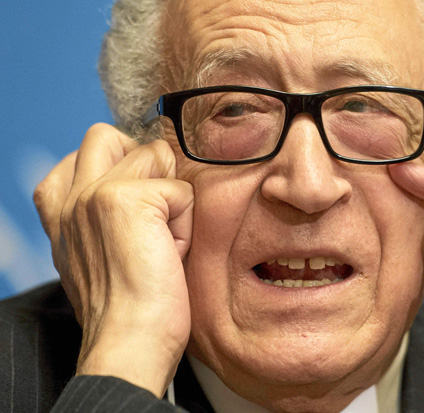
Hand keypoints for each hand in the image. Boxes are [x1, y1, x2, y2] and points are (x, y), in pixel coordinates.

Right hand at [34, 124, 193, 396]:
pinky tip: (170, 254)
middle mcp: (71, 196)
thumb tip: (146, 177)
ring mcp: (95, 194)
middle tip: (156, 210)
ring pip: (157, 156)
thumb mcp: (99, 252)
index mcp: (59, 207)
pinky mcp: (127, 201)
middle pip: (109, 135)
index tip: (138, 214)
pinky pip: (181, 190)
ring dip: (172, 199)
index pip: (90, 150)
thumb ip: (103, 212)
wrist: (130, 341)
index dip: (125, 170)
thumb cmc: (127, 305)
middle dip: (145, 162)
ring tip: (163, 241)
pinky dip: (186, 222)